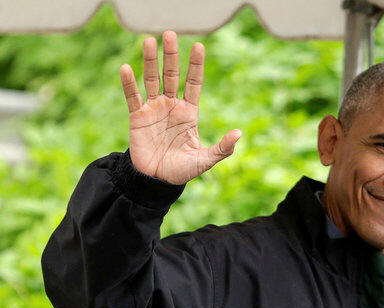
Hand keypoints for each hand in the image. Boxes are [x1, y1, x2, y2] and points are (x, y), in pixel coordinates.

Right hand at [119, 30, 240, 184]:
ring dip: (150, 61)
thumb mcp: (205, 160)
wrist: (156, 181)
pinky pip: (132, 97)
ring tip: (150, 41)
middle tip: (170, 34)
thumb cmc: (182, 170)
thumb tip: (239, 134)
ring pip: (152, 79)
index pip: (193, 83)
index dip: (196, 65)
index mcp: (189, 112)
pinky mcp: (137, 117)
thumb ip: (222, 148)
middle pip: (172, 75)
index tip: (199, 46)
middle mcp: (171, 106)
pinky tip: (127, 68)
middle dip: (171, 55)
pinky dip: (129, 83)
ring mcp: (153, 109)